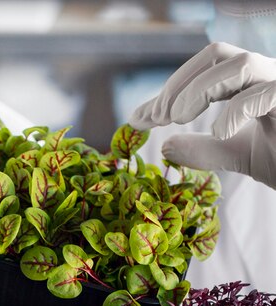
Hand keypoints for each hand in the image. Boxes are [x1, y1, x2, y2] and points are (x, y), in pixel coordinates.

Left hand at [129, 42, 275, 188]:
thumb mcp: (237, 155)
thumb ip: (204, 150)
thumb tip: (164, 147)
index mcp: (250, 82)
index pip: (203, 70)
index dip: (168, 91)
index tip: (138, 119)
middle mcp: (267, 74)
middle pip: (214, 55)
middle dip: (177, 84)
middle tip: (154, 118)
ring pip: (239, 64)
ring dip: (199, 90)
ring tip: (177, 120)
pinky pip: (265, 93)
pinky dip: (237, 111)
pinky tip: (219, 133)